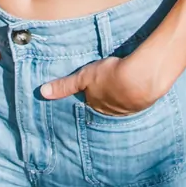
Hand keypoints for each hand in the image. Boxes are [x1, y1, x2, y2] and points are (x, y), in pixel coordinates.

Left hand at [40, 53, 165, 116]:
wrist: (140, 78)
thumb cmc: (110, 76)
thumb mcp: (83, 77)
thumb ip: (64, 85)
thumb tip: (42, 92)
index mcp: (96, 104)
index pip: (91, 100)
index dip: (91, 93)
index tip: (94, 88)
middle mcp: (111, 110)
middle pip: (106, 103)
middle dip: (107, 96)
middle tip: (109, 86)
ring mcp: (128, 108)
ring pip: (122, 102)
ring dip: (123, 95)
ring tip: (125, 85)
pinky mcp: (143, 102)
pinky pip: (137, 99)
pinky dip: (136, 92)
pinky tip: (139, 84)